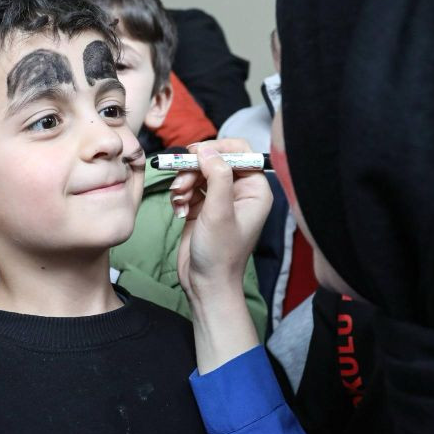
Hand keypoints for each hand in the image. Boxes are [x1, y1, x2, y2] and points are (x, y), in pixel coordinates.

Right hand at [171, 141, 272, 371]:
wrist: (206, 284)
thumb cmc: (219, 254)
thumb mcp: (219, 212)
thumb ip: (217, 177)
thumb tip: (206, 150)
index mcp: (255, 190)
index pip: (240, 152)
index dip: (217, 149)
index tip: (195, 155)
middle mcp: (241, 192)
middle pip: (215, 159)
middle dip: (194, 167)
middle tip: (180, 180)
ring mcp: (221, 199)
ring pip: (199, 172)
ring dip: (184, 180)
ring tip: (178, 197)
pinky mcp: (204, 207)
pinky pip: (190, 187)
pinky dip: (180, 193)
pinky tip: (178, 208)